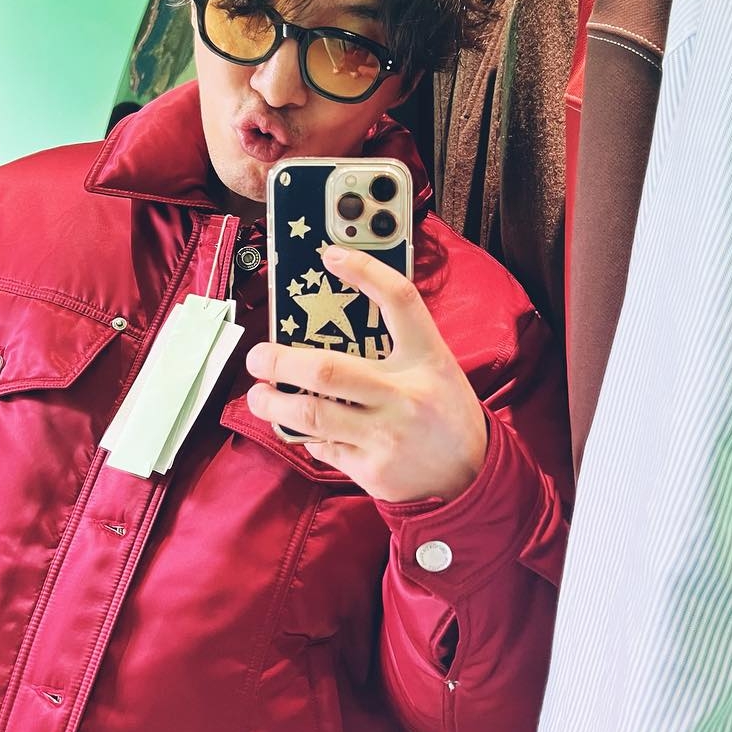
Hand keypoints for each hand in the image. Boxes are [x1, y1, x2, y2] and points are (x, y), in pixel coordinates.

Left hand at [246, 244, 487, 503]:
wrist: (472, 476)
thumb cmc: (444, 411)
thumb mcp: (434, 367)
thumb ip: (394, 344)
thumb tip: (328, 324)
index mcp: (427, 358)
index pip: (400, 301)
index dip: (366, 272)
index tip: (330, 256)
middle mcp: (405, 395)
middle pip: (327, 370)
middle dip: (278, 362)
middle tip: (258, 358)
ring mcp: (386, 435)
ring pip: (310, 414)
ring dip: (271, 403)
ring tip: (258, 395)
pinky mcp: (372, 470)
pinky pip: (322, 447)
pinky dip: (306, 435)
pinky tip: (305, 428)